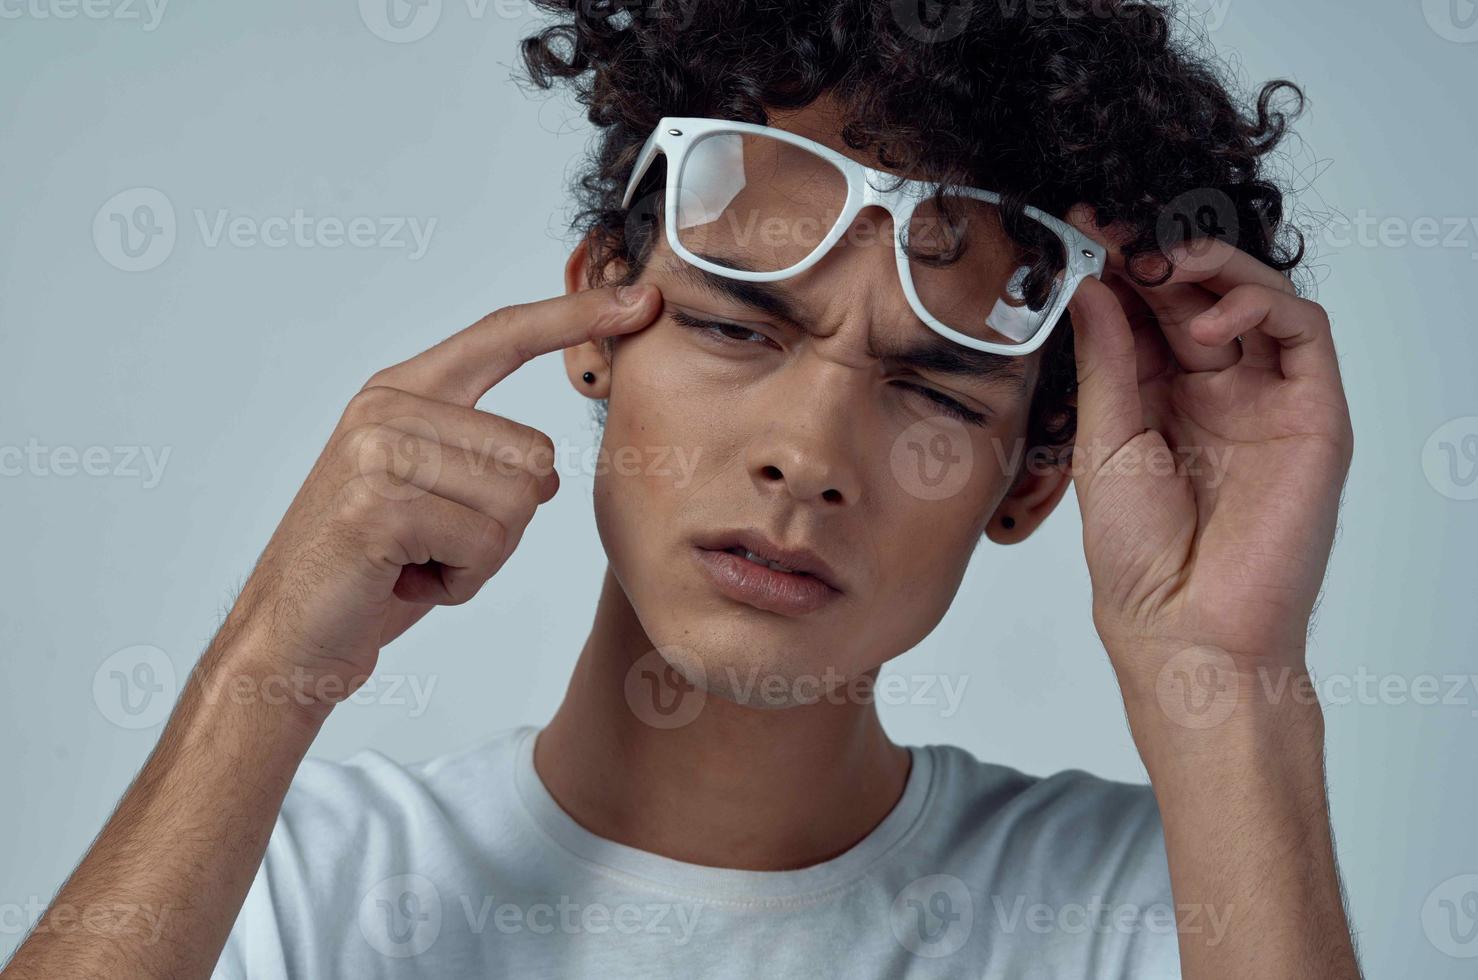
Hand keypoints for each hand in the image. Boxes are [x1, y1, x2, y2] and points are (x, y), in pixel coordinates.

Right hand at [216, 284, 660, 710]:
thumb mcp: (436, 503)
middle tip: (435, 545)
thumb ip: (486, 466)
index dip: (573, 315)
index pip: (502, 335)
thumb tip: (547, 473)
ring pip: (516, 501)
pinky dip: (461, 584)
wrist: (289, 635)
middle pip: (535, 452)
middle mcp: (388, 408)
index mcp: (403, 392)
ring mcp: (377, 451)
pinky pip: (484, 546)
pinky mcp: (378, 505)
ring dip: (482, 557)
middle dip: (506, 522)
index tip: (639, 299)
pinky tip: (406, 583)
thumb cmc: (370, 570)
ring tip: (418, 561)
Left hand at [1064, 212, 1353, 701]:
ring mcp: (1267, 400)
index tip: (1079, 227)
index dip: (1116, 268)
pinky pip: (1304, 332)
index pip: (1145, 312)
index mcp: (1159, 401)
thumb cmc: (1138, 556)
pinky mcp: (1314, 413)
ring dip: (1211, 265)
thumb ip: (1106, 361)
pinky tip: (1211, 320)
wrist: (1188, 626)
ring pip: (1255, 299)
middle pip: (1196, 296)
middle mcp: (1216, 393)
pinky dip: (1263, 304)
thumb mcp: (1104, 442)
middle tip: (1116, 225)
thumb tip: (1093, 285)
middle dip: (1156, 253)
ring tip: (1162, 259)